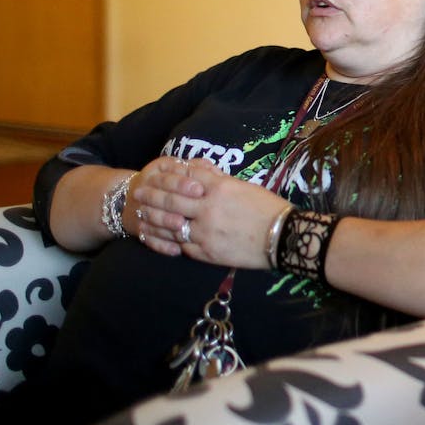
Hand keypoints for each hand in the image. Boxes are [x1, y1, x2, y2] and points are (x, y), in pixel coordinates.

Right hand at [126, 157, 205, 255]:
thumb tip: (210, 168)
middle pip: (161, 197)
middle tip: (194, 212)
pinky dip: (162, 245)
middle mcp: (145, 188)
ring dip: (167, 222)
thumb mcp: (183, 169)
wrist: (136, 195)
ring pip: (152, 217)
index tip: (200, 190)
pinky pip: (148, 239)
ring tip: (181, 227)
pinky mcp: (139, 229)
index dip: (183, 183)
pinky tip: (177, 250)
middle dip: (176, 205)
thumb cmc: (175, 181)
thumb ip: (198, 167)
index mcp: (158, 171)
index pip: (168, 176)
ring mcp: (139, 210)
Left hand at [146, 158, 290, 268]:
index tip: (156, 174)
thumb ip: (220, 180)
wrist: (285, 237)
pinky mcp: (208, 251)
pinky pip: (181, 245)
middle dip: (152, 195)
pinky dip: (168, 241)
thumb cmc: (270, 209)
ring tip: (143, 215)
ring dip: (154, 219)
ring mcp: (206, 231)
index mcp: (220, 188)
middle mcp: (209, 207)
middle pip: (171, 199)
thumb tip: (201, 173)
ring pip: (170, 224)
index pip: (186, 177)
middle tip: (139, 193)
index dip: (168, 175)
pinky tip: (159, 238)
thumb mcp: (245, 187)